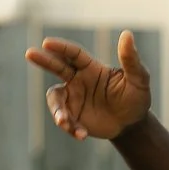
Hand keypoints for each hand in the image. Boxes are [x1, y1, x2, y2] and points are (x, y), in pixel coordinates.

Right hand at [26, 30, 153, 142]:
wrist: (133, 125)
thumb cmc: (136, 98)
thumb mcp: (139, 79)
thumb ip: (131, 60)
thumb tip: (127, 34)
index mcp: (91, 67)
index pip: (74, 53)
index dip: (61, 48)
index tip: (47, 43)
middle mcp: (78, 80)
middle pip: (56, 66)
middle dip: (43, 60)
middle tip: (30, 53)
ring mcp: (73, 98)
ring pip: (56, 99)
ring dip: (57, 110)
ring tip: (63, 122)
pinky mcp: (73, 116)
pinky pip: (64, 119)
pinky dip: (70, 127)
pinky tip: (82, 135)